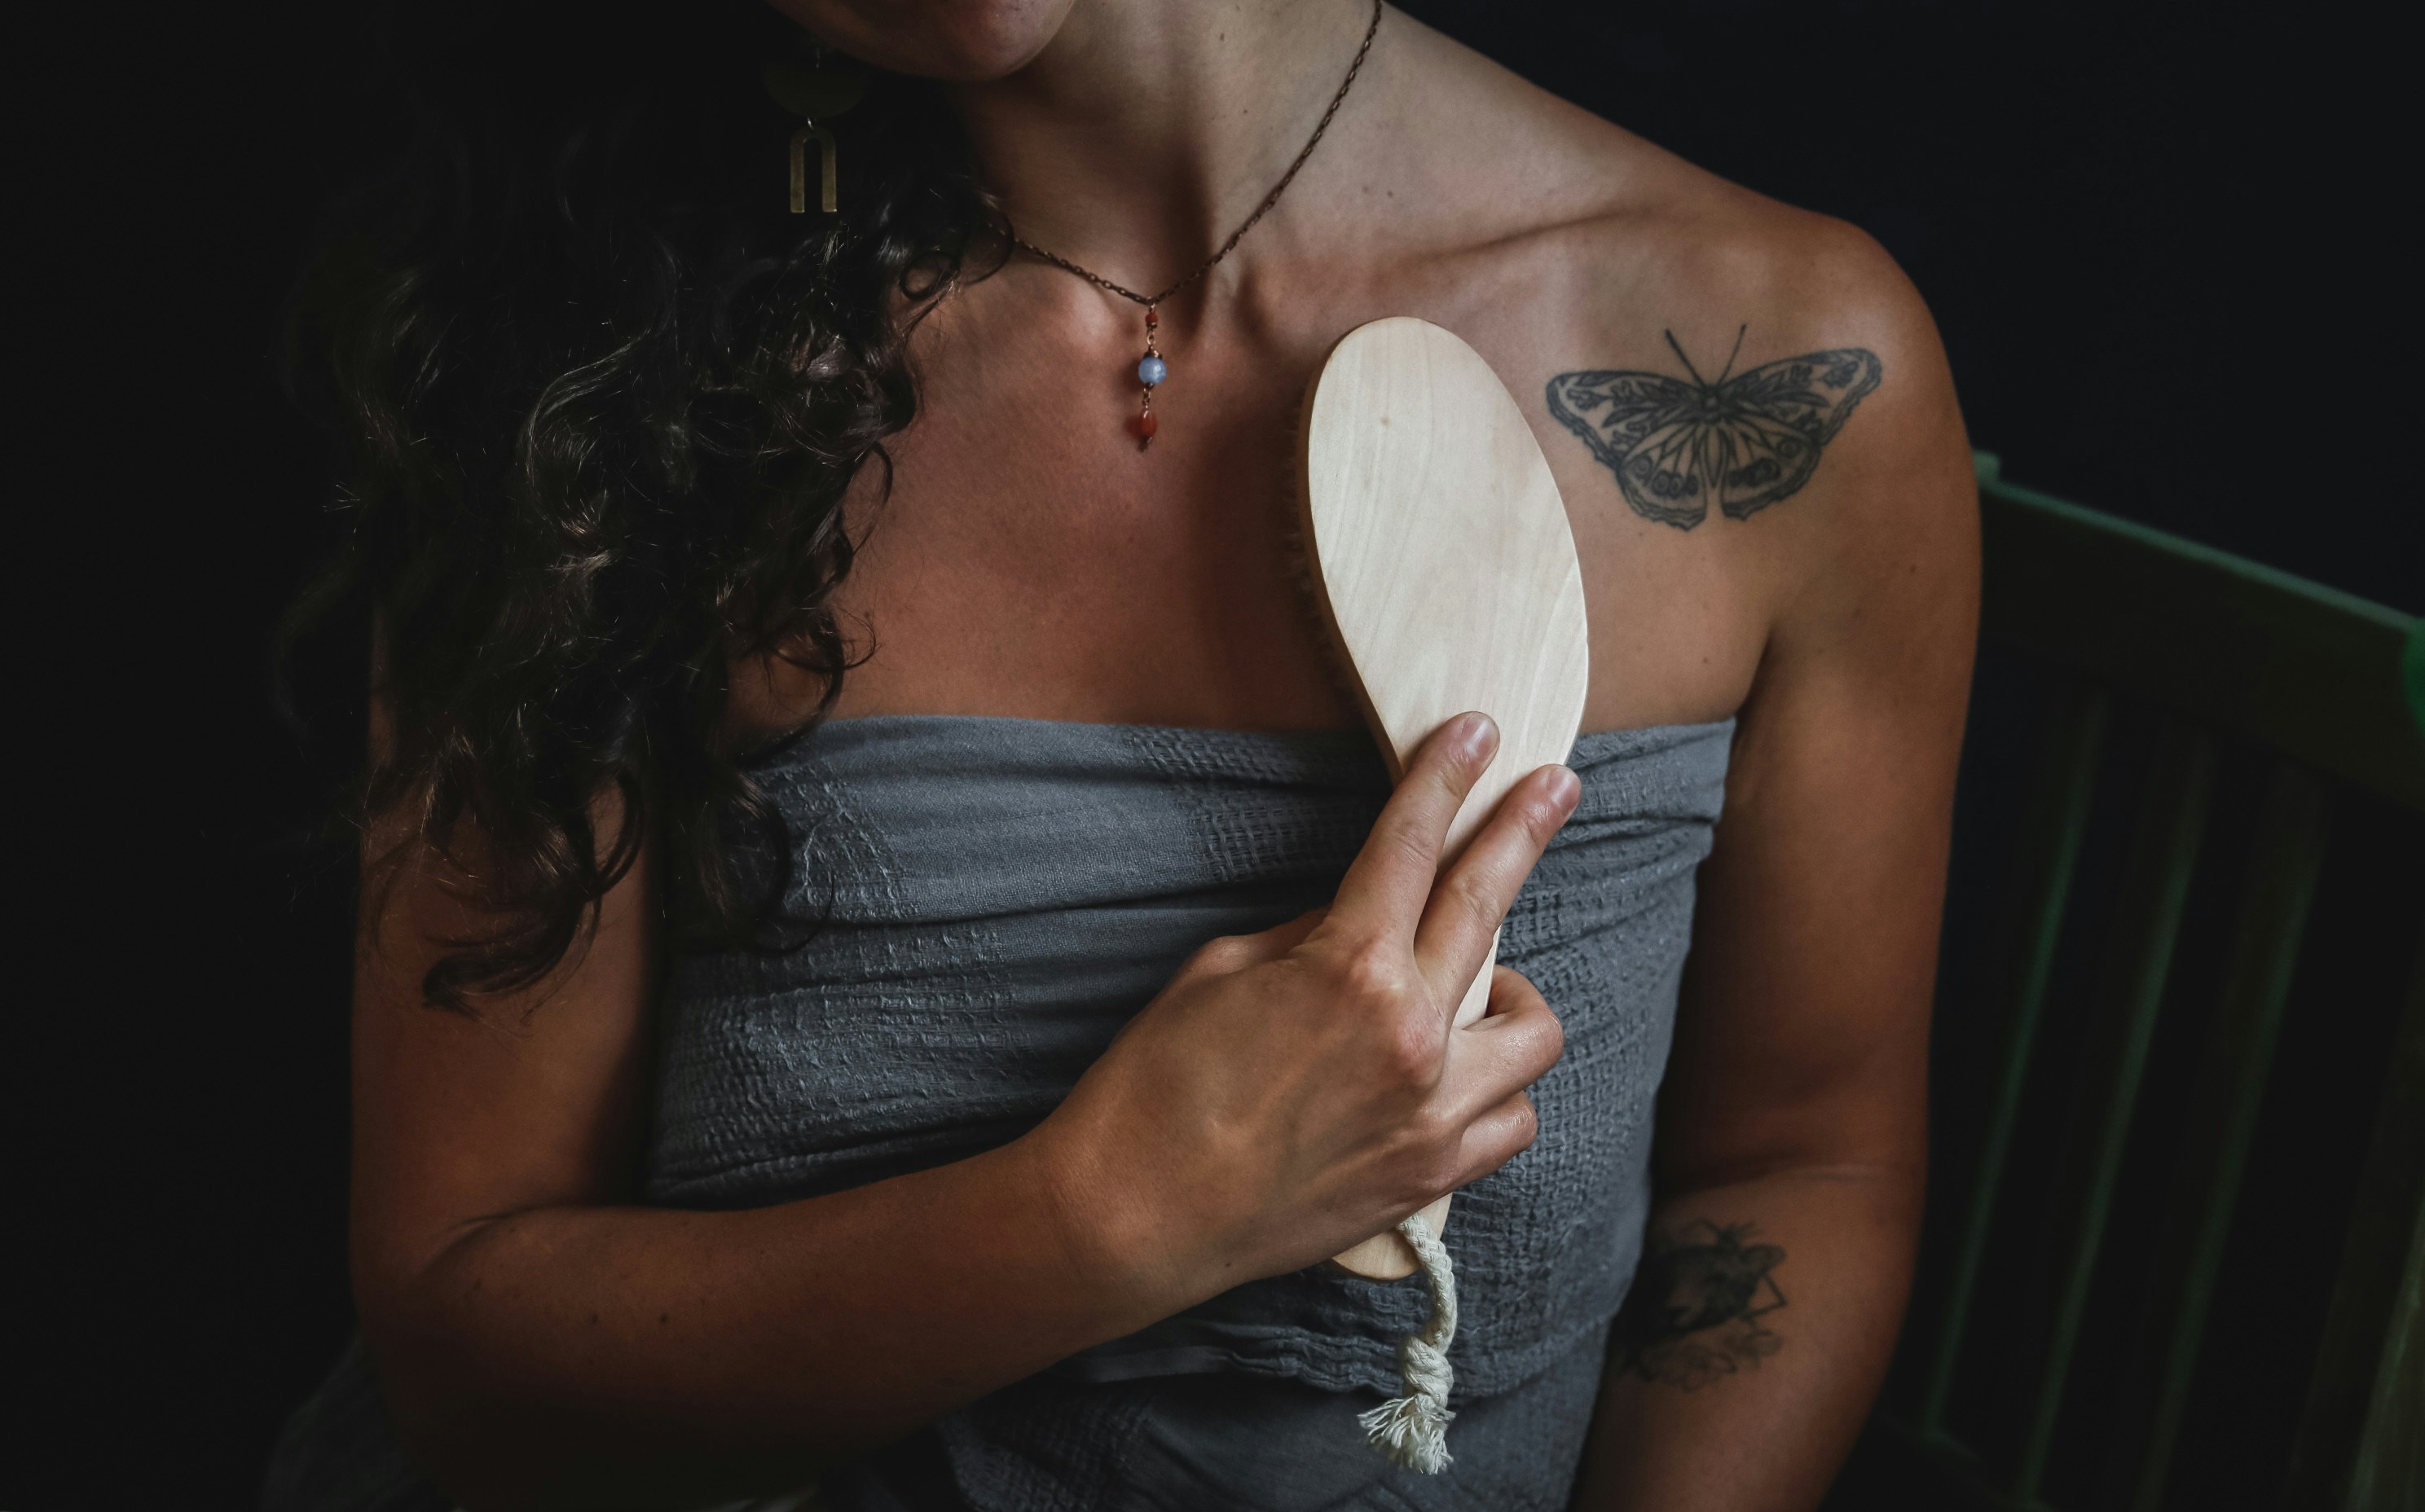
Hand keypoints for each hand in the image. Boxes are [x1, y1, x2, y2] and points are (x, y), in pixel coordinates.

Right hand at [1027, 712, 1579, 1303]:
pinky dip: (1495, 1092)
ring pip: (1531, 1030)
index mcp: (1348, 968)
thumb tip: (1361, 922)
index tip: (1476, 732)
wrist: (1134, 1216)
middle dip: (1522, 831)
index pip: (1412, 846)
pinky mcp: (1431, 1179)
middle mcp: (1410, 1035)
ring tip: (1475, 990)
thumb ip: (1310, 938)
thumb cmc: (1155, 1086)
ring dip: (1507, 997)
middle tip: (1557, 786)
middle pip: (1488, 905)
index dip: (1445, 778)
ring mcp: (1432, 1113)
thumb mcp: (1219, 971)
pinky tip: (1460, 1079)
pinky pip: (1511, 1120)